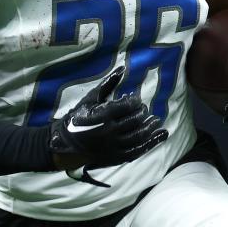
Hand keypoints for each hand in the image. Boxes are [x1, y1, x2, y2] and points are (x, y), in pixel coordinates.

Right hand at [49, 66, 167, 185]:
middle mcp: (110, 132)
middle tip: (145, 109)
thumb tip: (122, 69)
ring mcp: (114, 147)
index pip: (127, 106)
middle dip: (142, 113)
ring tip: (156, 120)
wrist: (65, 144)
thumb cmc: (77, 118)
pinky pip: (138, 150)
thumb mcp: (90, 99)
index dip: (134, 101)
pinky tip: (161, 135)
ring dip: (150, 128)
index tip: (136, 99)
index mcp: (102, 115)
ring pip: (138, 136)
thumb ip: (108, 84)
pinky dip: (152, 143)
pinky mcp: (116, 158)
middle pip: (134, 121)